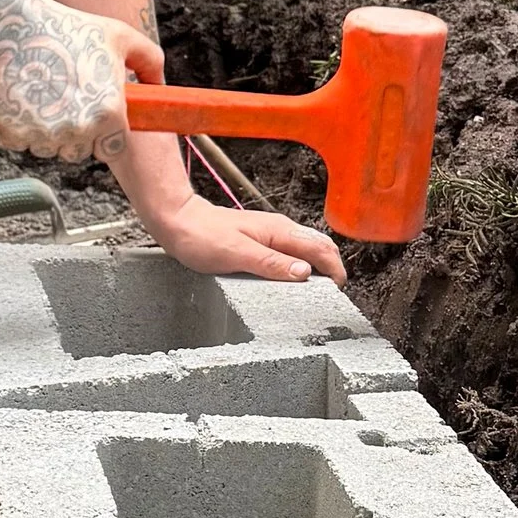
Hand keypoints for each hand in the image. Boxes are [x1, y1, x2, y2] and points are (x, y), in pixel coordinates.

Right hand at [0, 0, 161, 158]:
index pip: (112, 148)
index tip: (93, 115)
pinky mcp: (12, 134)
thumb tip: (158, 84)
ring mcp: (42, 135)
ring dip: (46, 133)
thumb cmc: (66, 26)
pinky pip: (20, 143)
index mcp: (108, 113)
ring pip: (48, 149)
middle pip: (78, 151)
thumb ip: (149, 60)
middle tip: (65, 101)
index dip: (103, 133)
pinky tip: (22, 99)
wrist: (7, 23)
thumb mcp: (120, 37)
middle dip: (74, 133)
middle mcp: (77, 130)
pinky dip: (19, 128)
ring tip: (42, 97)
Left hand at [142, 191, 347, 285]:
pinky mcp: (262, 241)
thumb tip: (304, 272)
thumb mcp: (237, 254)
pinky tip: (294, 281)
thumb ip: (272, 263)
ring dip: (317, 268)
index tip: (338, 290)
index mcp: (279, 231)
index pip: (320, 248)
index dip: (335, 269)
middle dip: (332, 268)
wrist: (179, 222)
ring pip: (306, 250)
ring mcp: (271, 234)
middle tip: (333, 295)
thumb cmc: (202, 237)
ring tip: (318, 292)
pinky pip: (290, 253)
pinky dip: (300, 266)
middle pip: (319, 247)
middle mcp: (280, 230)